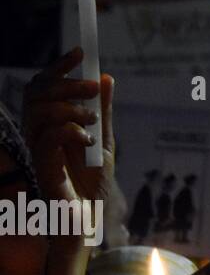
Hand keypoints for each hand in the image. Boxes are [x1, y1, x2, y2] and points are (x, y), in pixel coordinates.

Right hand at [24, 51, 115, 274]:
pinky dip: (70, 132)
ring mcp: (38, 151)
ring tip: (92, 121)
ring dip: (71, 108)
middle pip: (38, 93)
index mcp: (51, 124)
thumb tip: (106, 77)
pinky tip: (87, 140)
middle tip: (92, 88)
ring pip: (40, 112)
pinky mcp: (43, 169)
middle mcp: (38, 135)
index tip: (80, 51)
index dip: (58, 66)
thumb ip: (103, 112)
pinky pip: (47, 139)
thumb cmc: (93, 185)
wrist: (88, 223)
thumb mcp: (105, 143)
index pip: (44, 86)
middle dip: (66, 84)